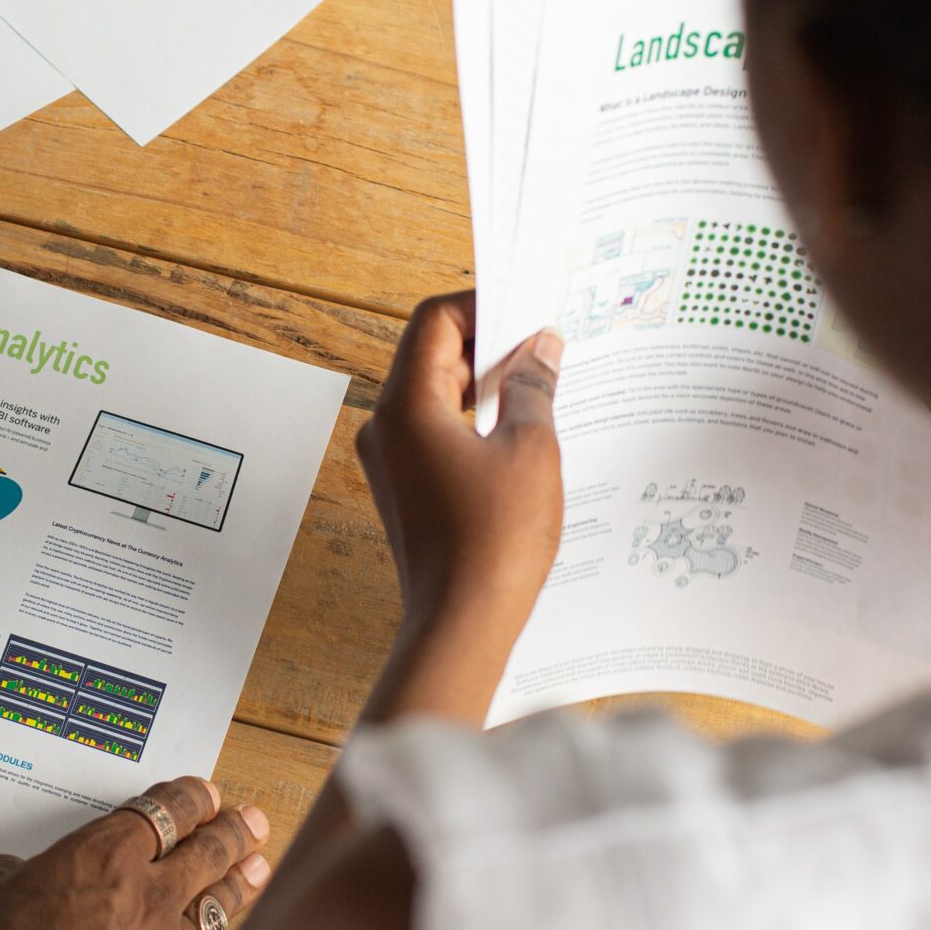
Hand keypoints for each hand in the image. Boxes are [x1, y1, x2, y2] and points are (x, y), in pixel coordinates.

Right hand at [0, 777, 269, 929]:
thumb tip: (0, 874)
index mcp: (105, 855)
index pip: (161, 812)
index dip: (186, 799)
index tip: (204, 794)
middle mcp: (151, 894)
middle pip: (207, 852)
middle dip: (232, 832)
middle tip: (252, 821)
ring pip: (218, 906)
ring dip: (239, 885)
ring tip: (259, 868)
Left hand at [357, 292, 564, 635]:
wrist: (462, 624)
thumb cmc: (495, 541)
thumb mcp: (530, 449)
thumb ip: (533, 387)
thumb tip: (541, 349)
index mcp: (405, 406)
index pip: (434, 321)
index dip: (482, 306)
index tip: (528, 311)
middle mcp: (385, 428)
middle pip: (432, 356)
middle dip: (489, 345)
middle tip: (546, 347)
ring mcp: (391, 461)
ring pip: (435, 396)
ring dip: (484, 385)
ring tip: (541, 388)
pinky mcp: (406, 489)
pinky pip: (436, 433)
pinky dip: (474, 421)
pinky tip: (520, 433)